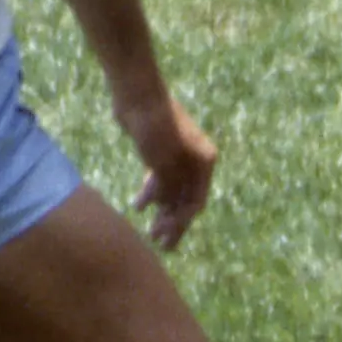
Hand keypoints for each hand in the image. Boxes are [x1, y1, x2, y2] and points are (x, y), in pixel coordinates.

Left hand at [118, 96, 219, 249]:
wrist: (137, 96)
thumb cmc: (155, 127)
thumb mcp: (163, 163)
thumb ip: (168, 189)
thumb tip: (169, 211)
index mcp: (204, 162)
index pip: (196, 201)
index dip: (181, 223)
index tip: (166, 239)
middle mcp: (195, 161)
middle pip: (185, 199)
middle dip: (173, 222)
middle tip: (161, 244)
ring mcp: (177, 157)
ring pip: (172, 191)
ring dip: (162, 211)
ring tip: (149, 231)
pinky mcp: (160, 152)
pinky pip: (159, 180)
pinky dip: (151, 193)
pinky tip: (139, 205)